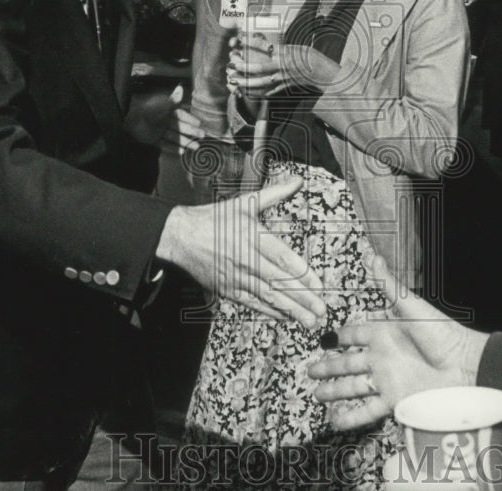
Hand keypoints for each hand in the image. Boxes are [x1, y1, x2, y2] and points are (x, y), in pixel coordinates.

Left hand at [127, 84, 202, 151]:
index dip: (191, 119)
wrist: (129, 123)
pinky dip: (173, 149)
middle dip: (191, 132)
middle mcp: (164, 121)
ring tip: (195, 147)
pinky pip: (165, 145)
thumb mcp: (161, 106)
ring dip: (185, 142)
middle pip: (180, 127)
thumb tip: (181, 88)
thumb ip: (172, 101)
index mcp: (166, 111)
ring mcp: (159, 131)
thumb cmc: (147, 112)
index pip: (182, 115)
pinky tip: (182, 153)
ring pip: (175, 137)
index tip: (200, 123)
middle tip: (202, 136)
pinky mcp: (153, 140)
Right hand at [156, 177, 327, 328]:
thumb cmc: (215, 218)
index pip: (283, 258)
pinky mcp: (228, 289)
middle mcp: (246, 259)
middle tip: (321, 311)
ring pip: (268, 296)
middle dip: (303, 298)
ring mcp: (237, 277)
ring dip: (291, 310)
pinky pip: (252, 303)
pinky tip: (286, 317)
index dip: (302, 273)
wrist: (180, 236)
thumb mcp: (245, 202)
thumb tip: (297, 181)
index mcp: (253, 237)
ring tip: (310, 321)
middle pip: (279, 282)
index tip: (319, 285)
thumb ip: (274, 194)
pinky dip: (270, 311)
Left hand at [227, 32, 339, 98]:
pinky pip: (268, 92)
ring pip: (262, 83)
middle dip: (244, 68)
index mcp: (285, 53)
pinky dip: (256, 93)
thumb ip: (279, 49)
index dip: (251, 42)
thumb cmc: (309, 57)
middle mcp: (283, 66)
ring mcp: (283, 78)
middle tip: (231, 65)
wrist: (321, 72)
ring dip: (246, 83)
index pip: (265, 46)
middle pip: (260, 68)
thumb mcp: (295, 47)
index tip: (240, 40)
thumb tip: (266, 46)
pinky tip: (246, 92)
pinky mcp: (284, 87)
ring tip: (233, 81)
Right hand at [308, 255, 487, 428]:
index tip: (323, 339)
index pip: (355, 334)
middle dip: (328, 366)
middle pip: (347, 362)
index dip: (339, 337)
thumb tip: (372, 256)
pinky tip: (335, 419)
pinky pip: (367, 410)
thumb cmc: (443, 334)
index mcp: (384, 332)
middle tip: (310, 370)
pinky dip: (351, 416)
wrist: (466, 368)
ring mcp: (386, 380)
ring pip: (352, 386)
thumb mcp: (412, 307)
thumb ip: (389, 285)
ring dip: (334, 390)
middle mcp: (382, 357)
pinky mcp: (393, 400)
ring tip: (316, 394)